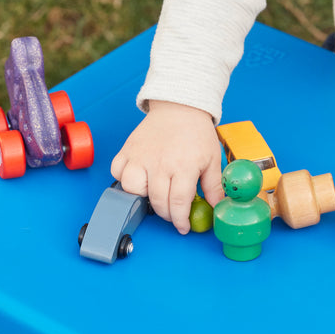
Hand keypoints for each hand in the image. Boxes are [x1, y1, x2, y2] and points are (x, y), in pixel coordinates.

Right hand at [110, 101, 223, 234]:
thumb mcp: (212, 159)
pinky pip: (117, 171)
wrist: (180, 106)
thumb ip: (214, 186)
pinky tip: (138, 178)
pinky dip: (123, 179)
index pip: (177, 203)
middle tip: (173, 214)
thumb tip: (218, 207)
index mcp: (183, 166)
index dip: (180, 220)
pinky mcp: (128, 149)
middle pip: (157, 201)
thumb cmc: (196, 132)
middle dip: (166, 214)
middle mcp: (159, 163)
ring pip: (131, 188)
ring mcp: (140, 156)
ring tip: (155, 193)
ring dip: (142, 197)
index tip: (182, 227)